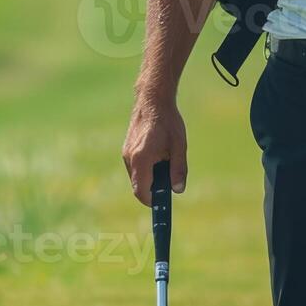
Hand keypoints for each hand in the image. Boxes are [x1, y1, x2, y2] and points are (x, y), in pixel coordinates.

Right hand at [122, 89, 186, 205]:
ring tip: (166, 161)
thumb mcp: (179, 145)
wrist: (152, 99)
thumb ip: (178, 169)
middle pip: (139, 186)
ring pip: (137, 177)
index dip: (152, 202)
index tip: (163, 206)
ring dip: (150, 178)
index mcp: (142, 158)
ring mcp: (126, 153)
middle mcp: (130, 158)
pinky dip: (146, 169)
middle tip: (170, 181)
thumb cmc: (168, 121)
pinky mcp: (126, 149)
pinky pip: (136, 167)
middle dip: (153, 189)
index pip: (141, 191)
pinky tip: (159, 154)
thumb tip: (178, 190)